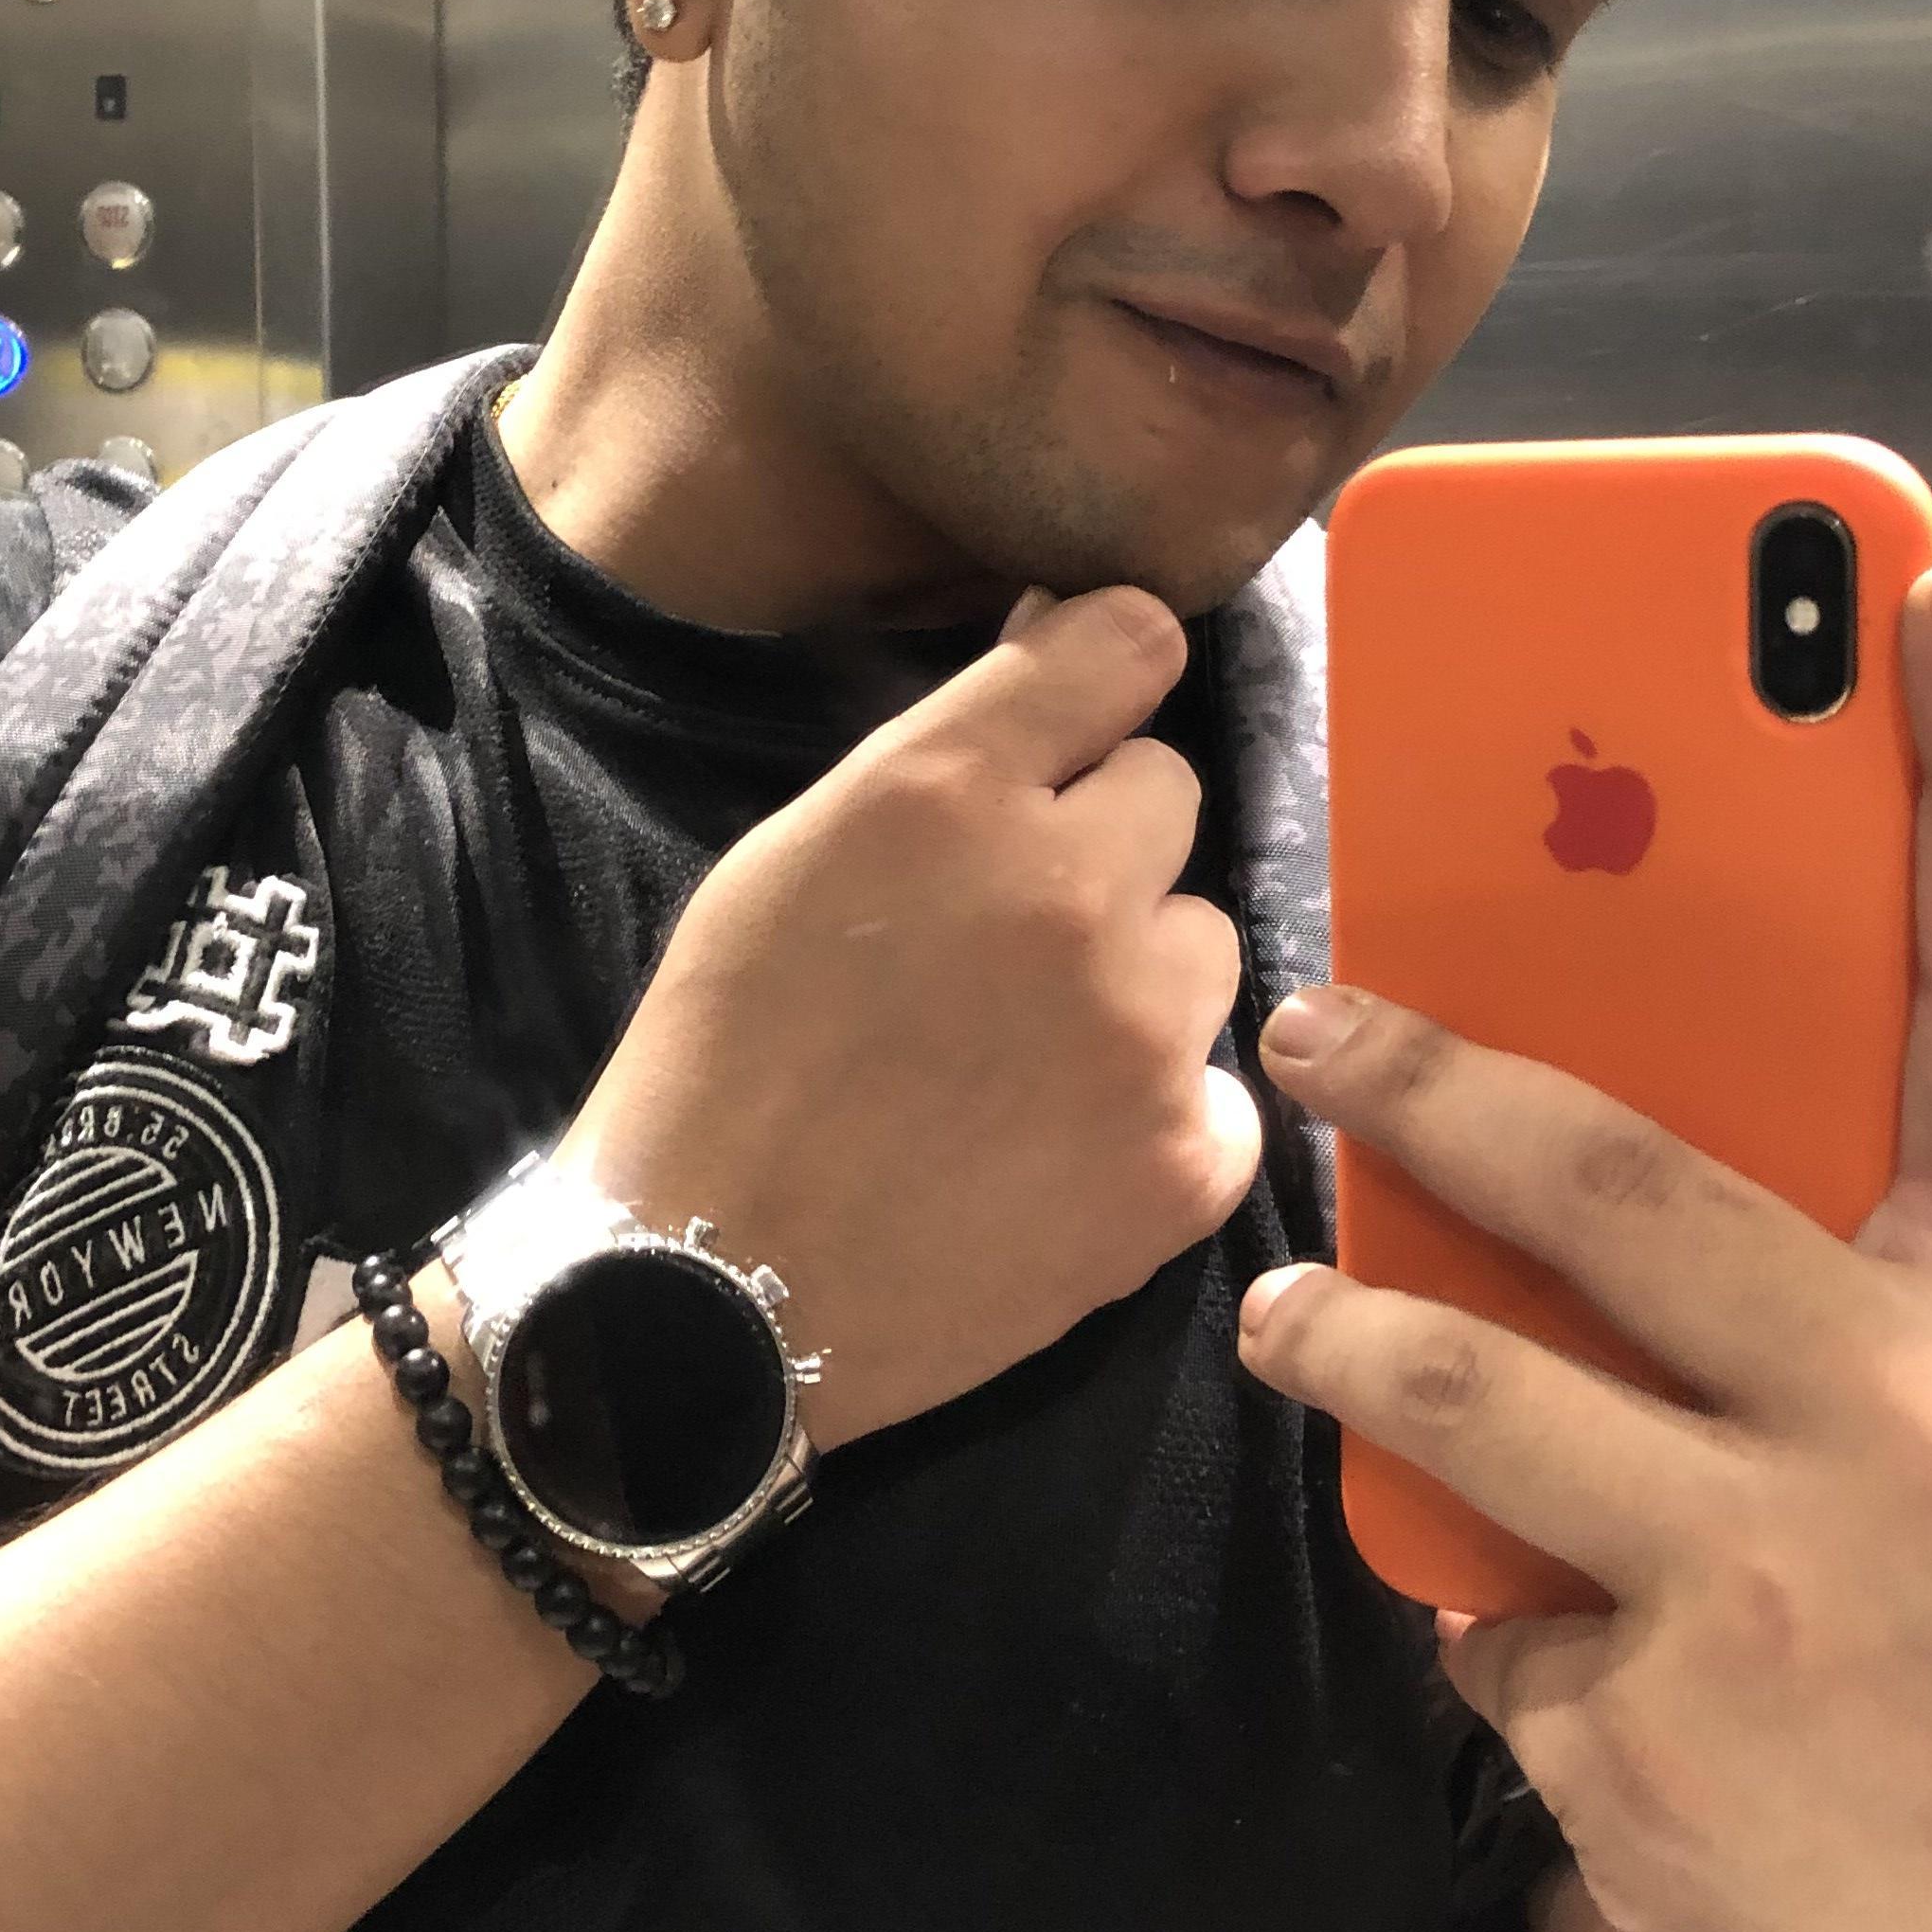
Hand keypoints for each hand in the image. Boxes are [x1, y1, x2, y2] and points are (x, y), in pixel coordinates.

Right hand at [560, 585, 1261, 1446]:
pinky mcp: (1185, 1158)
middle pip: (1170, 792)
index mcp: (948, 789)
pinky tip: (1060, 1151)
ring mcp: (1142, 1027)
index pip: (1129, 641)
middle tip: (1011, 933)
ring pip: (1204, 939)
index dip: (1104, 679)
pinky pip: (1222, 1087)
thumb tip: (1055, 673)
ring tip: (1028, 1057)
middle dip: (1101, 845)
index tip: (1081, 726)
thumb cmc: (724, 1058)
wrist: (709, 1290)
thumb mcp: (791, 858)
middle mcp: (1067, 885)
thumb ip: (936, 766)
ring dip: (1138, 977)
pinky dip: (1158, 1115)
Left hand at [1235, 560, 1931, 1931]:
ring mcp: (1778, 1585)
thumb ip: (1908, 1325)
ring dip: (1354, 1337)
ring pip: (1481, 1391)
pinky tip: (1601, 1712)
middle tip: (1316, 1015)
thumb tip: (1682, 1204)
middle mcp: (1928, 1424)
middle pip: (1635, 1174)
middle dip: (1442, 1072)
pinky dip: (1528, 1647)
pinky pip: (1511, 1635)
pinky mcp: (1654, 1744)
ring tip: (1283, 1317)